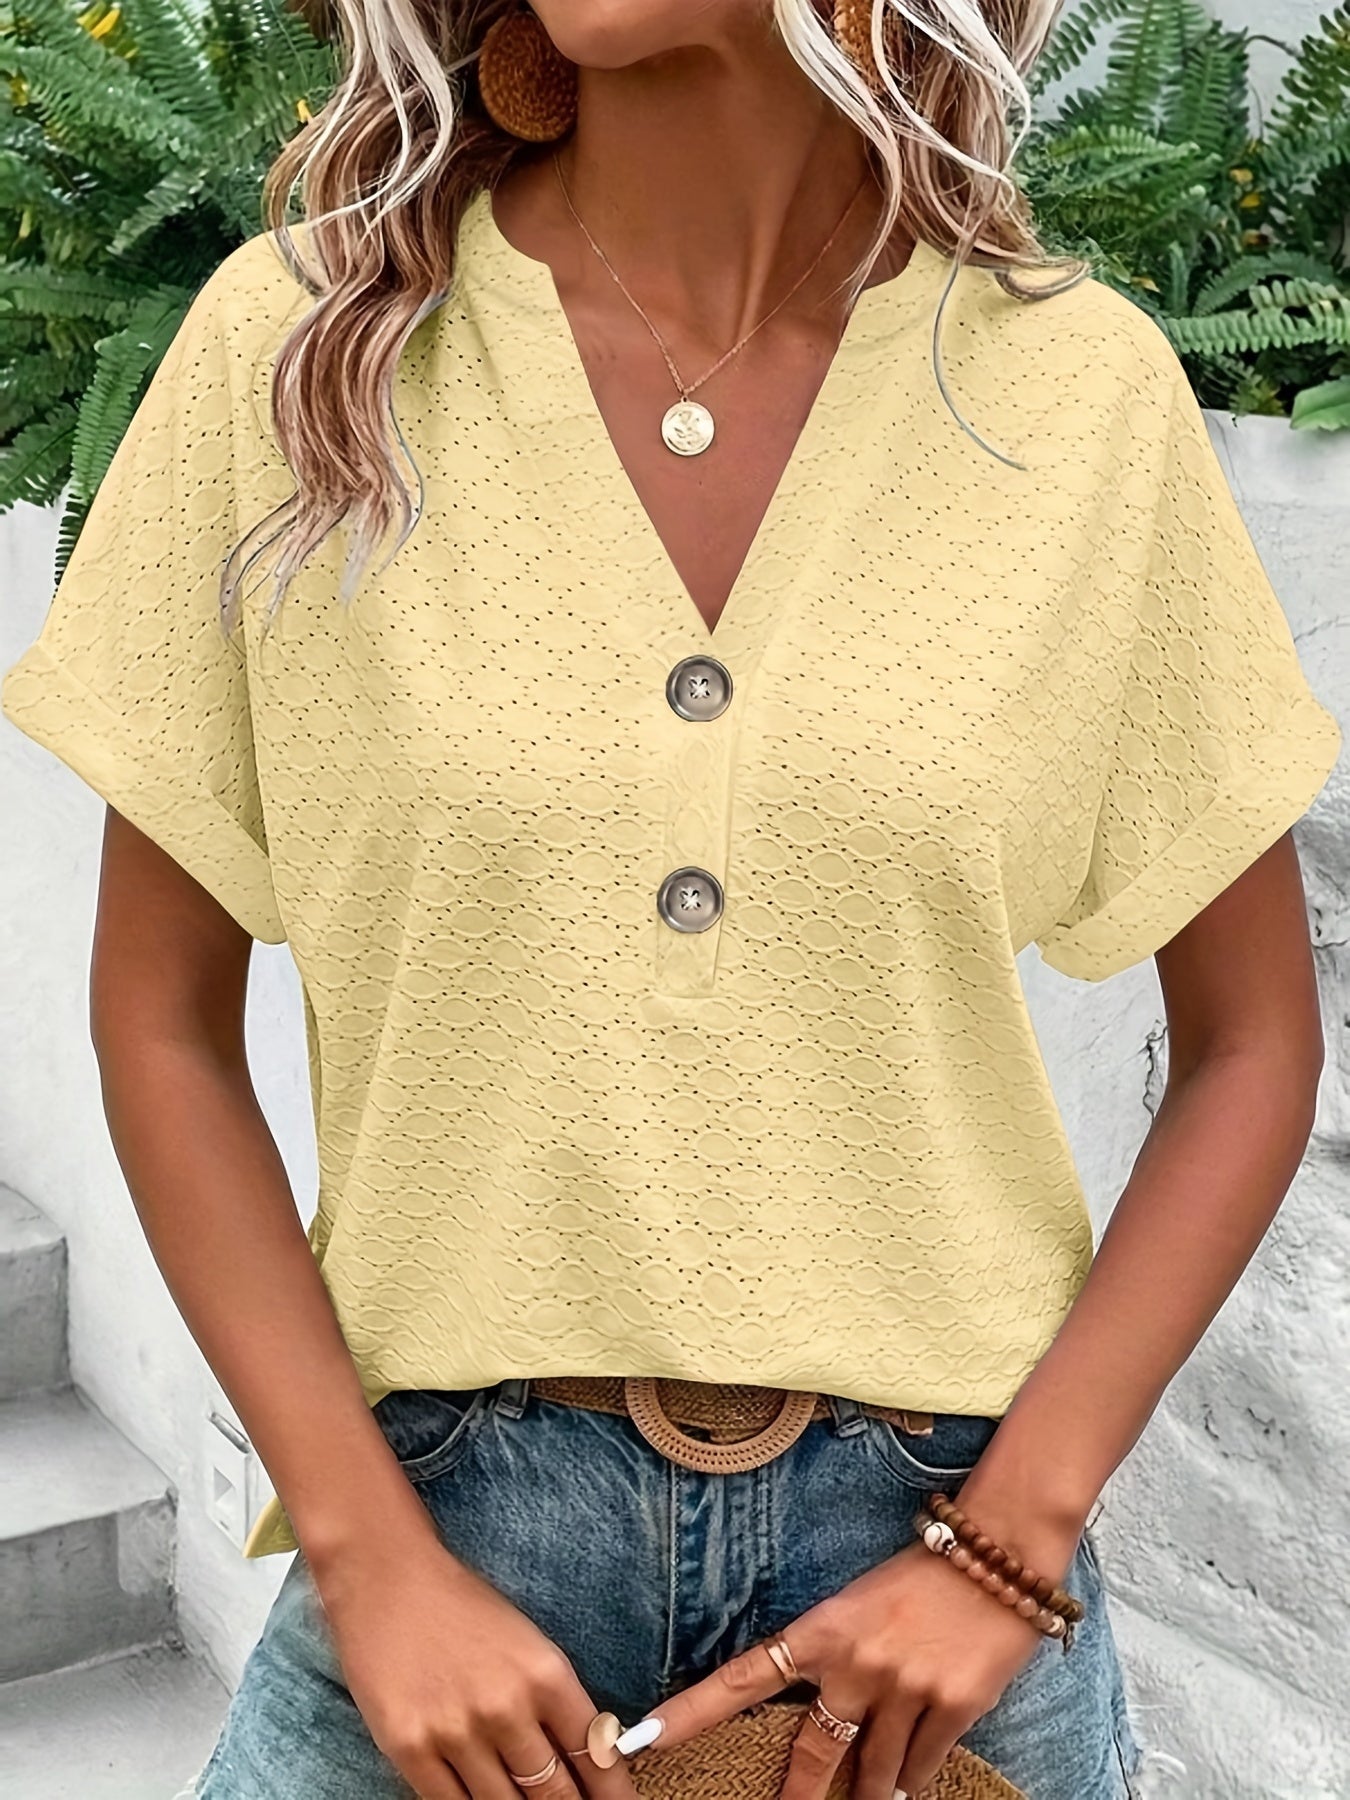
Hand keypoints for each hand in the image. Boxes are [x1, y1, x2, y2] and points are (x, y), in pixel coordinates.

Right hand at [311, 1528, 641, 1799]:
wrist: (387, 1580)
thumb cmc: (462, 1606)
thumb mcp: (527, 1643)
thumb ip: (553, 1701)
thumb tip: (584, 1755)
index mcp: (545, 1674)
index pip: (593, 1753)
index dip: (612, 1792)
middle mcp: (506, 1708)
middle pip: (553, 1792)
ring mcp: (456, 1733)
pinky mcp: (411, 1748)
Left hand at [613, 1524, 1079, 1799]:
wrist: (997, 1554)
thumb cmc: (923, 1576)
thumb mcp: (860, 1604)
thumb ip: (834, 1658)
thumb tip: (817, 1719)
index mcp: (823, 1629)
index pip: (743, 1678)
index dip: (691, 1712)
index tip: (643, 1738)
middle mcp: (857, 1664)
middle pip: (811, 1754)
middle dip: (794, 1799)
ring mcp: (905, 1689)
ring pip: (874, 1776)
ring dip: (870, 1794)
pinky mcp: (952, 1708)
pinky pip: (920, 1770)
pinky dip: (913, 1779)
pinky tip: (912, 1777)